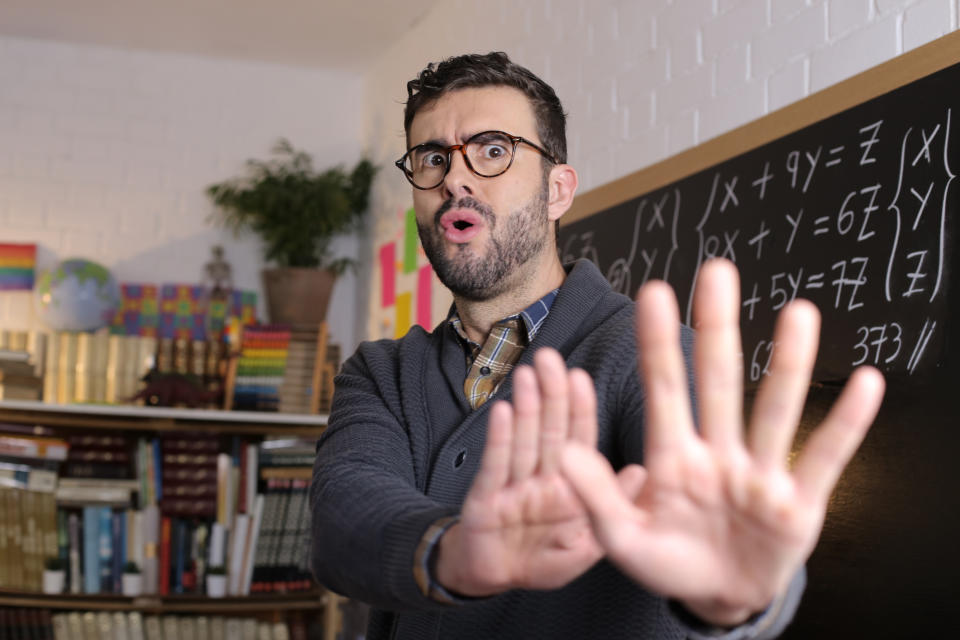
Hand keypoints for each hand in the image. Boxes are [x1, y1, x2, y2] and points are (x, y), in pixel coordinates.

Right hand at [435, 349, 610, 595]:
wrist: (493, 580)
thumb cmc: (540, 561)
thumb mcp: (586, 545)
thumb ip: (610, 509)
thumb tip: (641, 471)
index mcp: (569, 486)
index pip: (577, 440)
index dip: (579, 409)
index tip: (580, 377)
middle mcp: (541, 478)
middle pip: (549, 430)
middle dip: (551, 393)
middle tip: (550, 358)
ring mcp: (512, 485)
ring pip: (523, 440)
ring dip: (526, 407)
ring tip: (529, 375)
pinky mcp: (485, 499)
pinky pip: (494, 465)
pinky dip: (499, 439)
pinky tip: (503, 411)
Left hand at [560, 258, 884, 625]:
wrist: (715, 598)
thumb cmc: (667, 562)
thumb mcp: (623, 538)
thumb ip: (597, 497)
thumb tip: (563, 454)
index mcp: (673, 457)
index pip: (663, 388)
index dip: (658, 342)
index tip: (654, 292)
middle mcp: (718, 452)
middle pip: (718, 382)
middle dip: (718, 328)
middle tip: (717, 270)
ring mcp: (760, 475)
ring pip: (775, 411)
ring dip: (788, 364)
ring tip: (797, 313)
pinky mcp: (799, 504)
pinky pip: (825, 458)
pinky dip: (845, 424)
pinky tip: (864, 384)